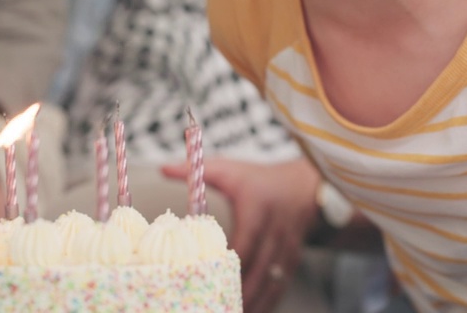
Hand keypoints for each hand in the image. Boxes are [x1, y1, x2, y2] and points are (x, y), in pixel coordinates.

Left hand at [163, 157, 319, 312]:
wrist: (303, 185)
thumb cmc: (260, 179)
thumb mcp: (230, 170)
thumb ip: (197, 172)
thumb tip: (163, 168)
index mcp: (257, 211)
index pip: (243, 244)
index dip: (227, 265)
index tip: (206, 279)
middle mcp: (274, 233)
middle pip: (257, 272)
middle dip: (239, 294)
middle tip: (216, 307)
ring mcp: (285, 250)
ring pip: (270, 284)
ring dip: (253, 302)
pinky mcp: (291, 261)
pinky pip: (279, 287)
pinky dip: (266, 302)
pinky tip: (251, 311)